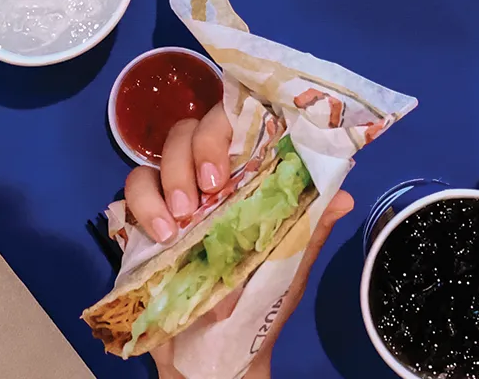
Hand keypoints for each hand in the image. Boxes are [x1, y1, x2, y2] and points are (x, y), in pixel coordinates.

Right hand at [123, 106, 354, 378]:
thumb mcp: (289, 268)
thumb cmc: (258, 307)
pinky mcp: (144, 219)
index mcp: (248, 181)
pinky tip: (164, 234)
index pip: (239, 125)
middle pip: (194, 128)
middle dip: (199, 147)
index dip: (234, 123)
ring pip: (161, 153)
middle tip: (209, 189)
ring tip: (183, 219)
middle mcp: (211, 179)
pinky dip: (145, 204)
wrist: (215, 355)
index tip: (237, 153)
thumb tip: (345, 196)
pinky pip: (134, 189)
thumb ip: (310, 229)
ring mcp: (175, 195)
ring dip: (171, 176)